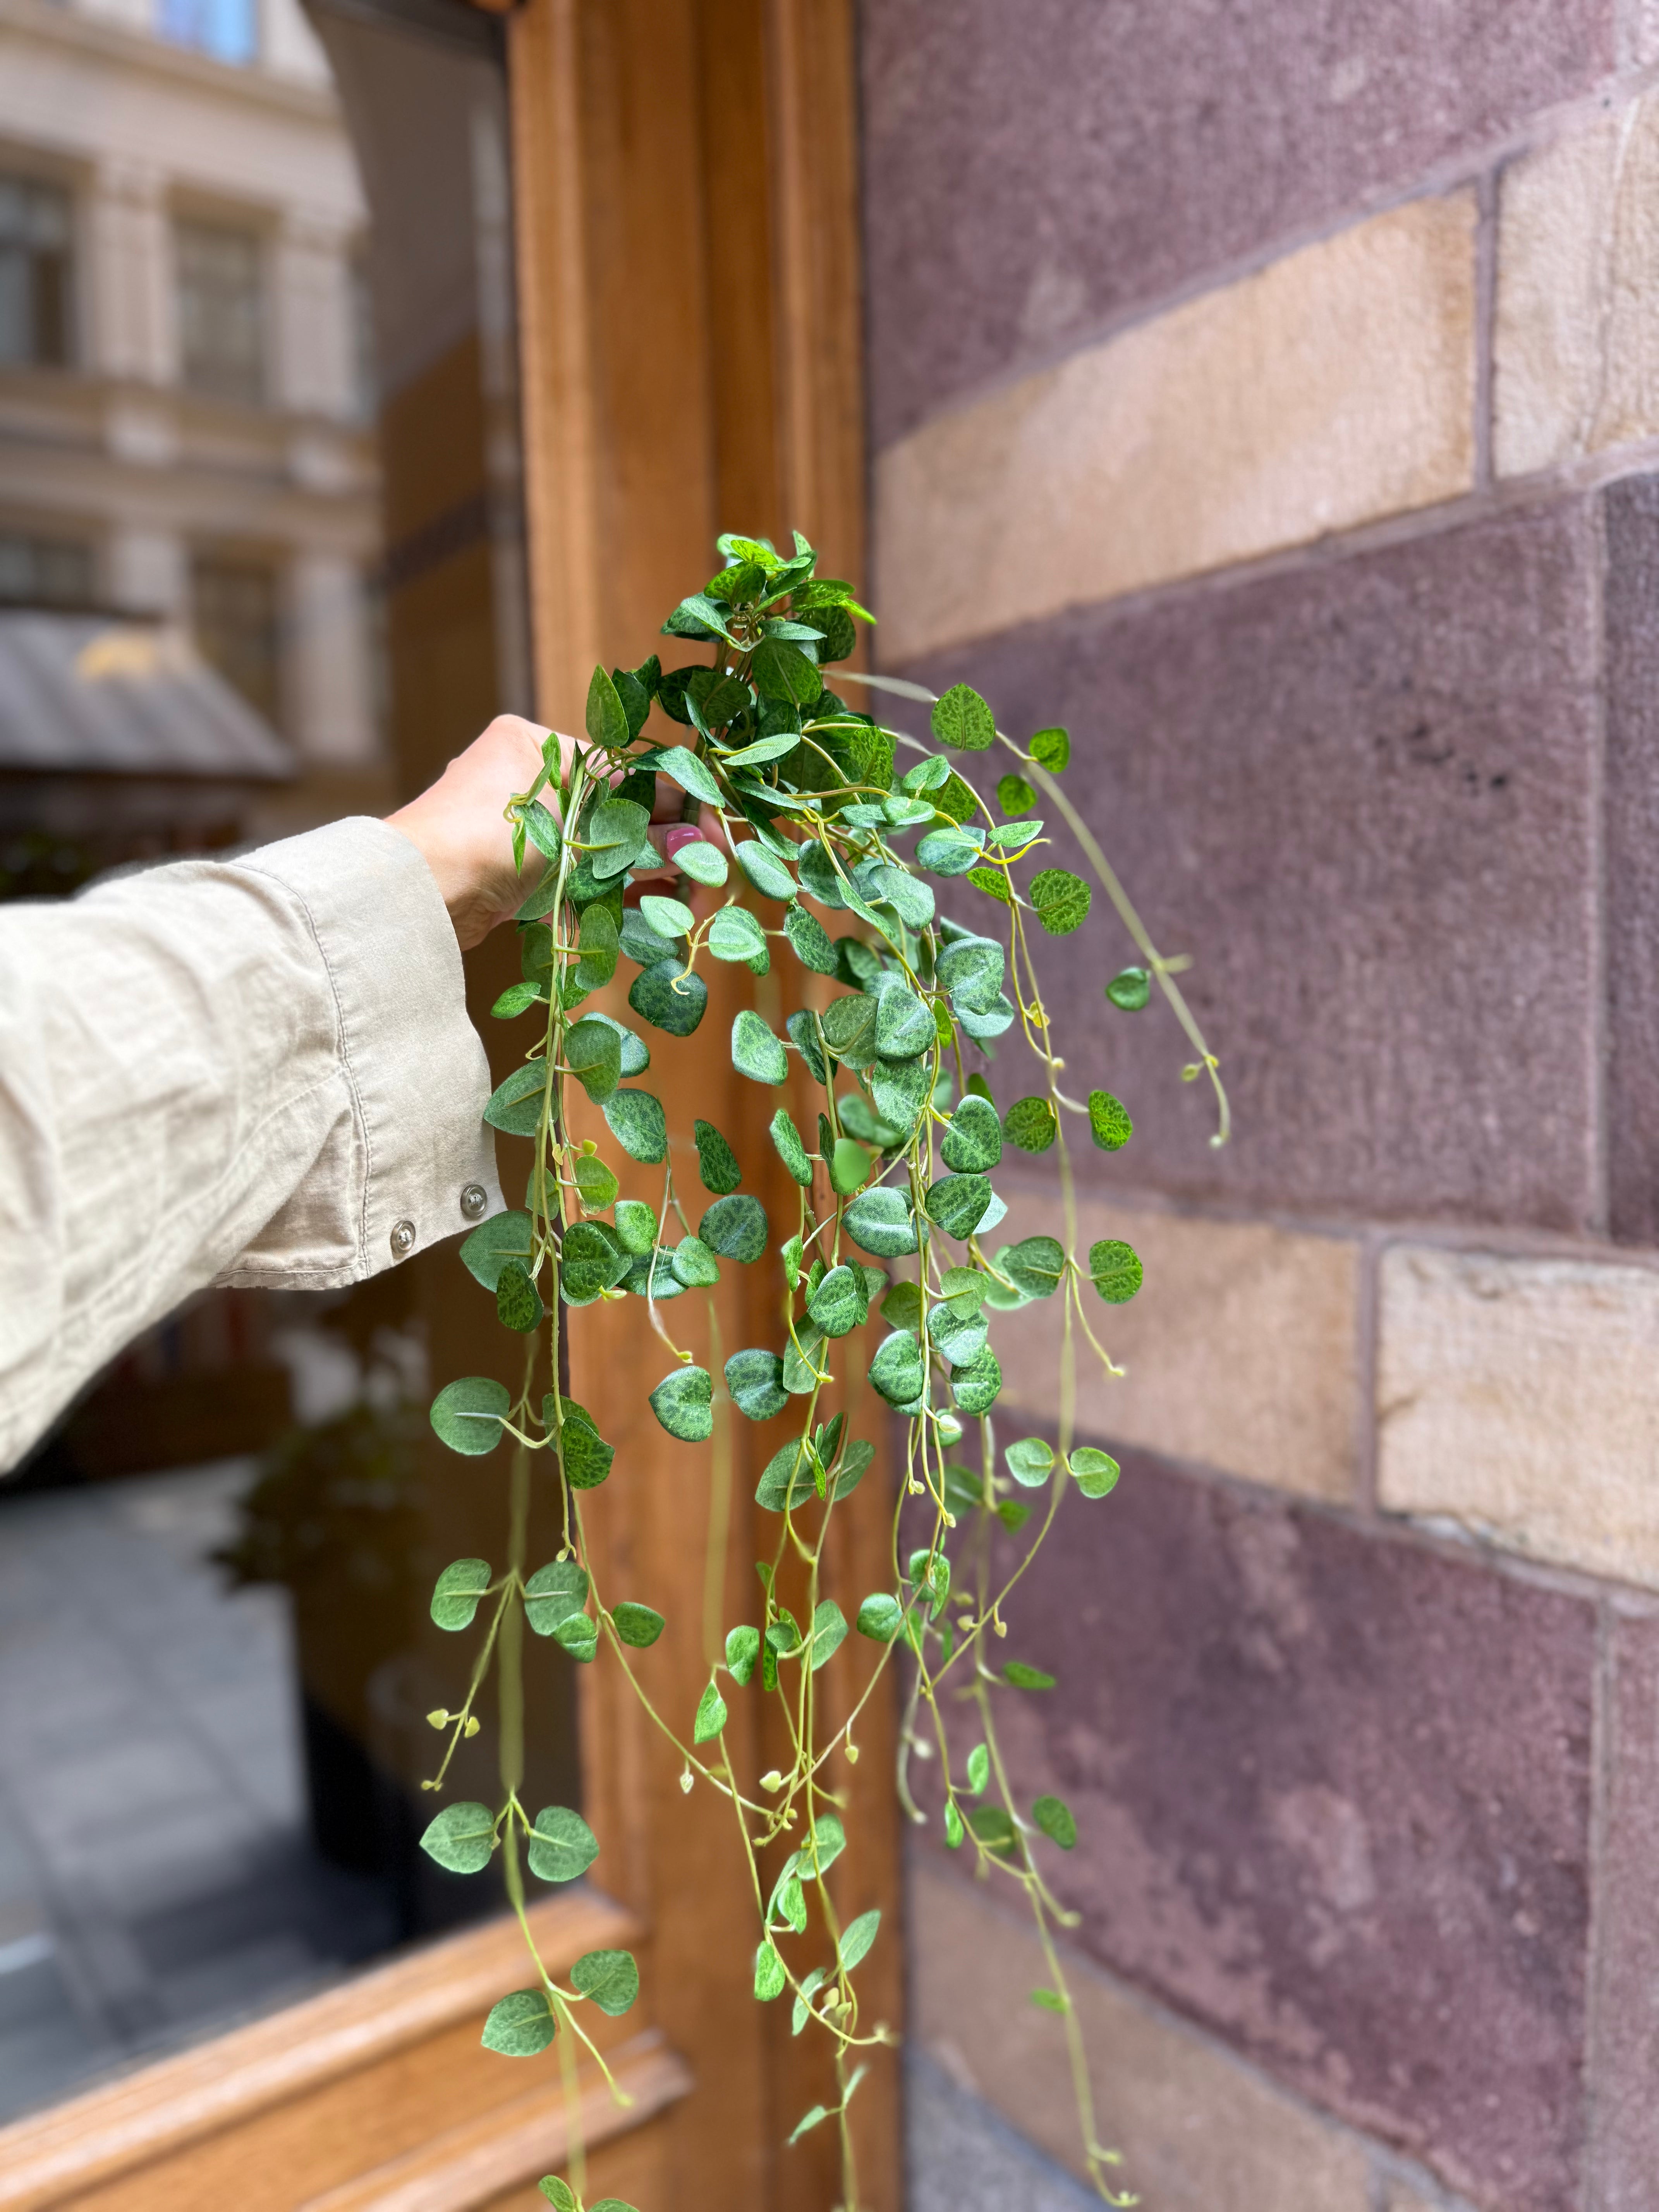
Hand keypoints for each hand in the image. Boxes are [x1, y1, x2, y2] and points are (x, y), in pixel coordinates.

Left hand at [387, 713, 718, 950]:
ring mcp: (517, 828)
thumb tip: (697, 848)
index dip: (680, 806)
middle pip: (617, 812)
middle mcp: (527, 780)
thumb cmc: (490, 836)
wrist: (417, 890)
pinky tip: (649, 912)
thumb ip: (637, 836)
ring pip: (599, 848)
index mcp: (539, 745)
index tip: (716, 840)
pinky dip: (610, 893)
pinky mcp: (510, 874)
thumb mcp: (575, 826)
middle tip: (709, 882)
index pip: (628, 771)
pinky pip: (574, 878)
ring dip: (646, 875)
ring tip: (688, 904)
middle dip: (668, 847)